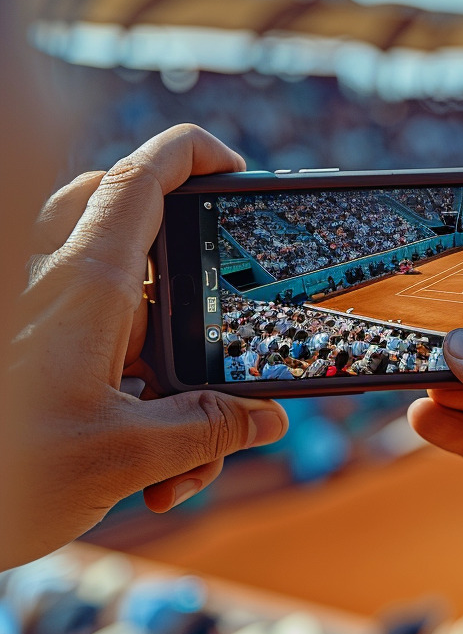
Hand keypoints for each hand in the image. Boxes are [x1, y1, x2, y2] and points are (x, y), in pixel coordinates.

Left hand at [2, 125, 288, 568]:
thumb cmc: (3, 477)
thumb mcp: (122, 457)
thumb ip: (206, 431)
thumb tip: (265, 419)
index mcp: (84, 289)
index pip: (138, 182)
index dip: (190, 153)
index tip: (234, 165)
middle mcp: (59, 291)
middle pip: (125, 225)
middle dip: (186, 263)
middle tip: (221, 308)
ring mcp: (44, 324)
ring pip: (124, 303)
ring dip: (171, 364)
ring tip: (189, 450)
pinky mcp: (38, 363)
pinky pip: (103, 353)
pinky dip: (142, 400)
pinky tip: (158, 480)